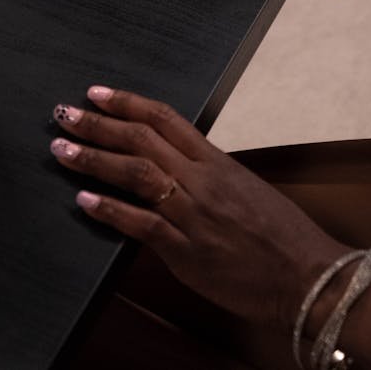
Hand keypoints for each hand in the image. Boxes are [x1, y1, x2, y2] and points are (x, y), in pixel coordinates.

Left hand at [50, 86, 348, 330]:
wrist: (308, 277)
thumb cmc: (281, 234)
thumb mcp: (244, 188)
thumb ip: (206, 173)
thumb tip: (171, 164)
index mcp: (216, 161)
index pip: (164, 118)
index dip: (127, 102)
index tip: (96, 93)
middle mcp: (201, 180)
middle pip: (141, 140)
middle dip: (98, 125)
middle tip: (64, 114)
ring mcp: (193, 214)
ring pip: (136, 174)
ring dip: (94, 159)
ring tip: (61, 150)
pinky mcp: (187, 251)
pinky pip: (142, 224)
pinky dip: (110, 210)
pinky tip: (84, 201)